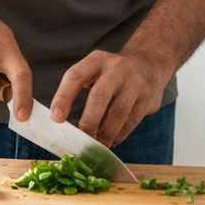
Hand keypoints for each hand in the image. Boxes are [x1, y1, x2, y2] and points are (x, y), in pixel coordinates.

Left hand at [50, 50, 165, 147]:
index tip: (56, 119)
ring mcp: (135, 83)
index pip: (75, 76)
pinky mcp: (148, 98)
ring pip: (118, 112)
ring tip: (97, 145)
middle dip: (89, 121)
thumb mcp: (95, 69)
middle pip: (99, 96)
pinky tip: (112, 141)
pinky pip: (131, 121)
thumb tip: (59, 118)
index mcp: (96, 60)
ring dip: (105, 133)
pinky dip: (119, 135)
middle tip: (82, 138)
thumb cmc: (112, 73)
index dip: (64, 97)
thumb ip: (78, 86)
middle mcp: (116, 68)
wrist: (149, 63)